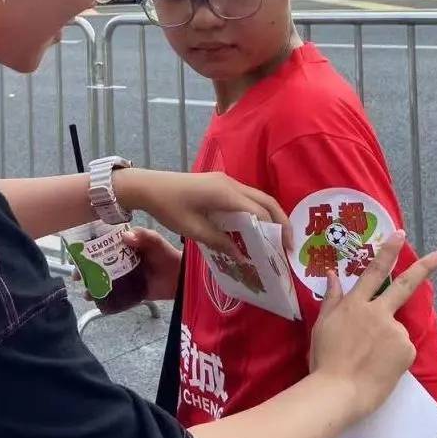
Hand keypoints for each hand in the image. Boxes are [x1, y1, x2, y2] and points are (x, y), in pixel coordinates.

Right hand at [72, 228, 182, 301]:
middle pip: (99, 263)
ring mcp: (126, 276)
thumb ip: (144, 237)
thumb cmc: (168, 255)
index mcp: (126, 245)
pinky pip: (115, 295)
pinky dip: (105, 298)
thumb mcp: (156, 242)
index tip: (78, 253)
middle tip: (76, 276)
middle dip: (85, 269)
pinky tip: (97, 302)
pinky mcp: (131, 291)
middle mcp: (122, 260)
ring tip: (85, 292)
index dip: (89, 248)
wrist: (182, 277)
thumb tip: (125, 236)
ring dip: (92, 285)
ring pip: (104, 280)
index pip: (103, 245)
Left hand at [115, 167, 291, 252]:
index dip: (275, 231)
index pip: (261, 212)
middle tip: (289, 245)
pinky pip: (245, 197)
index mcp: (226, 193)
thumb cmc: (169, 207)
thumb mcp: (193, 230)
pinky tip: (255, 229)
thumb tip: (242, 256)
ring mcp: (225, 181)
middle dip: (281, 222)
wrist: (148, 186)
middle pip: (266, 201)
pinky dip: (255, 212)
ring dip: (269, 216)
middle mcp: (230, 184)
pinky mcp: (219, 184)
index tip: (285, 251)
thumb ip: (220, 242)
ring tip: (275, 240)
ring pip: (257, 198)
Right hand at [309, 231, 436, 421]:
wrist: (338, 390)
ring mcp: (395, 331)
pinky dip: (394, 356)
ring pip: (396, 328)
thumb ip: (332, 298)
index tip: (400, 234)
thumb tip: (332, 275)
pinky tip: (379, 367)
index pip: (374, 271)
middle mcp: (378, 312)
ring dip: (388, 339)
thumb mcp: (322, 324)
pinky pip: (402, 348)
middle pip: (404, 285)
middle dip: (424, 268)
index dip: (388, 251)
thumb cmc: (324, 358)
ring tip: (369, 359)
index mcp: (355, 304)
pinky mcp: (406, 351)